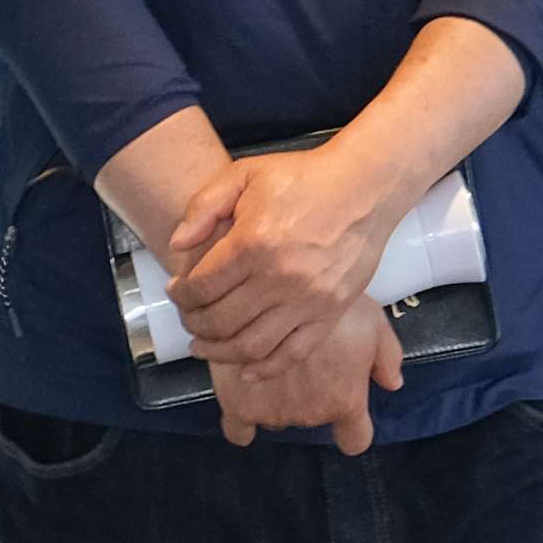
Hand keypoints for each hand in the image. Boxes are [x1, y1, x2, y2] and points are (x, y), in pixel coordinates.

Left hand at [163, 141, 392, 383]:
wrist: (365, 187)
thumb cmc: (304, 177)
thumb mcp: (245, 173)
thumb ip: (203, 206)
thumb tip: (177, 245)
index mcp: (253, 243)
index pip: (201, 287)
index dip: (181, 295)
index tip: (177, 291)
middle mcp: (279, 277)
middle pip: (220, 321)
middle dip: (194, 324)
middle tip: (189, 319)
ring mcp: (307, 299)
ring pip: (251, 345)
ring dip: (219, 352)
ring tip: (205, 347)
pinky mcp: (330, 312)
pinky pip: (293, 352)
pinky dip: (266, 368)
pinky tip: (246, 369)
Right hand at [207, 296, 401, 454]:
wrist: (268, 286)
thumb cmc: (327, 296)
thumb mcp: (370, 317)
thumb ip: (386, 354)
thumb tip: (393, 383)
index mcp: (346, 399)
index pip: (355, 439)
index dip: (351, 428)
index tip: (343, 414)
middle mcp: (311, 414)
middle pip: (311, 419)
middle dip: (309, 397)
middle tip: (303, 361)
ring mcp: (273, 413)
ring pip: (277, 418)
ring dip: (276, 399)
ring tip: (271, 361)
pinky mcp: (237, 407)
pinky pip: (238, 431)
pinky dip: (241, 418)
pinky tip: (241, 397)